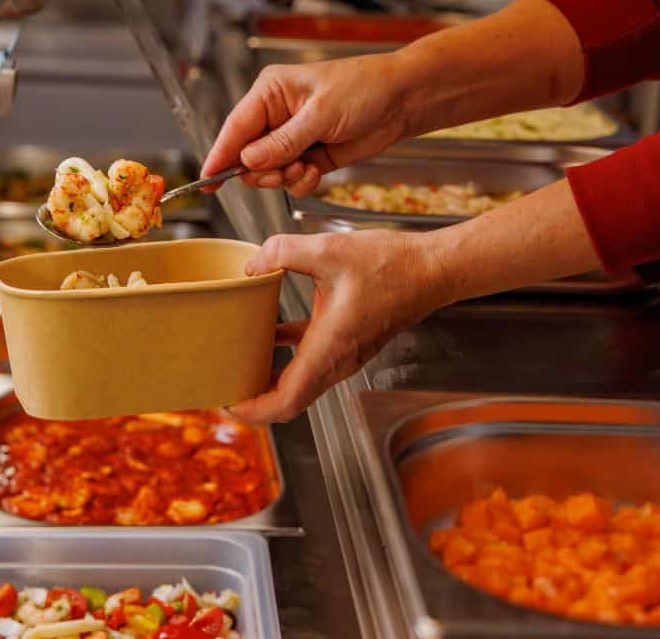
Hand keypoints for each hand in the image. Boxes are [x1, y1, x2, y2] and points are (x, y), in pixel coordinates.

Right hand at [201, 55, 409, 196]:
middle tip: (284, 171)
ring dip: (284, 178)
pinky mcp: (309, 156)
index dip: (220, 155)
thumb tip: (248, 160)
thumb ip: (282, 142)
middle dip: (263, 171)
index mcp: (270, 93)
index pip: (235, 128)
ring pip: (268, 172)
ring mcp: (292, 138)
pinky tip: (316, 171)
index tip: (206, 180)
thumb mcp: (320, 114)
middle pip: (247, 156)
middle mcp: (276, 116)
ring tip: (306, 167)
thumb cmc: (363, 88)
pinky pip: (290, 180)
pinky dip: (300, 183)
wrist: (401, 100)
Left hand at [230, 230, 447, 422]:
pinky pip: (312, 357)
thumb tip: (253, 263)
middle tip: (225, 385)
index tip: (229, 402)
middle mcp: (338, 360)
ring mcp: (346, 353)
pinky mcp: (350, 340)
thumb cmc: (393, 265)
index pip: (287, 402)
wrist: (434, 269)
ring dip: (271, 379)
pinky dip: (288, 352)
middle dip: (255, 400)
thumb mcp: (329, 249)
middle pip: (290, 399)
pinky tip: (272, 331)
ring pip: (301, 381)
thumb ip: (283, 251)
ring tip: (241, 364)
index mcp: (330, 348)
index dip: (254, 410)